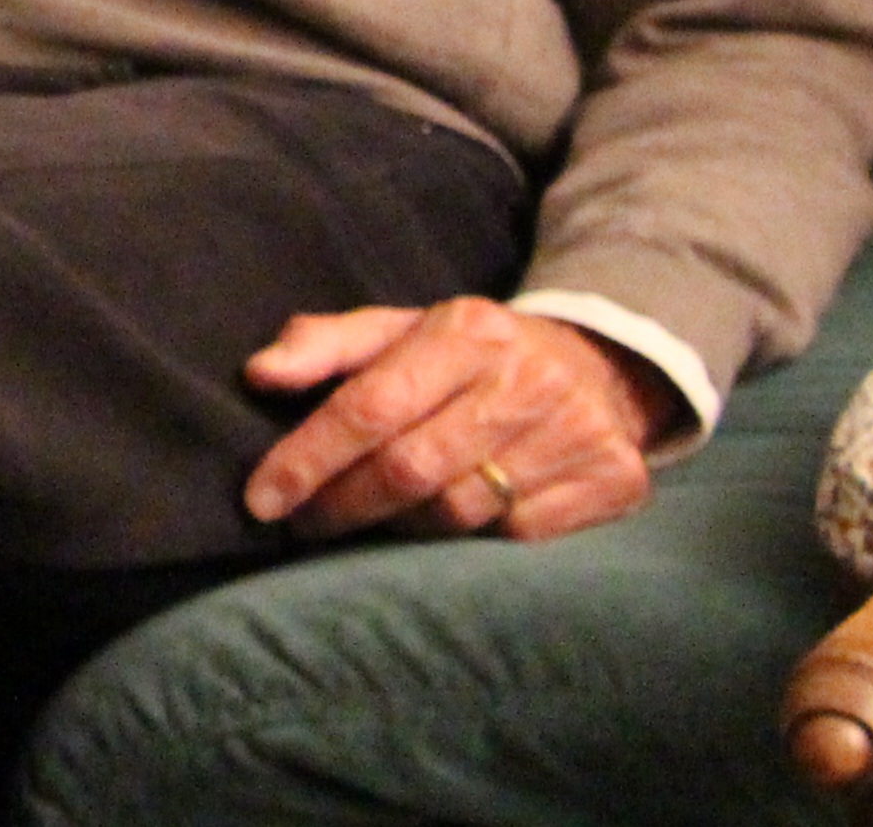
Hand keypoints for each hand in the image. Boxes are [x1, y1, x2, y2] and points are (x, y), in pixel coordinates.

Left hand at [243, 296, 674, 543]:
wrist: (596, 366)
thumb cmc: (467, 355)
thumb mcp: (398, 329)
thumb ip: (323, 345)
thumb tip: (258, 373)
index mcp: (467, 330)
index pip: (369, 405)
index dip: (308, 458)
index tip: (261, 500)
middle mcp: (526, 379)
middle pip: (410, 469)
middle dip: (343, 505)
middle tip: (304, 524)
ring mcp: (578, 432)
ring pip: (459, 512)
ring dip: (400, 527)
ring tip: (372, 520)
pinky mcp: (615, 479)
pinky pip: (517, 537)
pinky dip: (471, 542)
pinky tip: (446, 527)